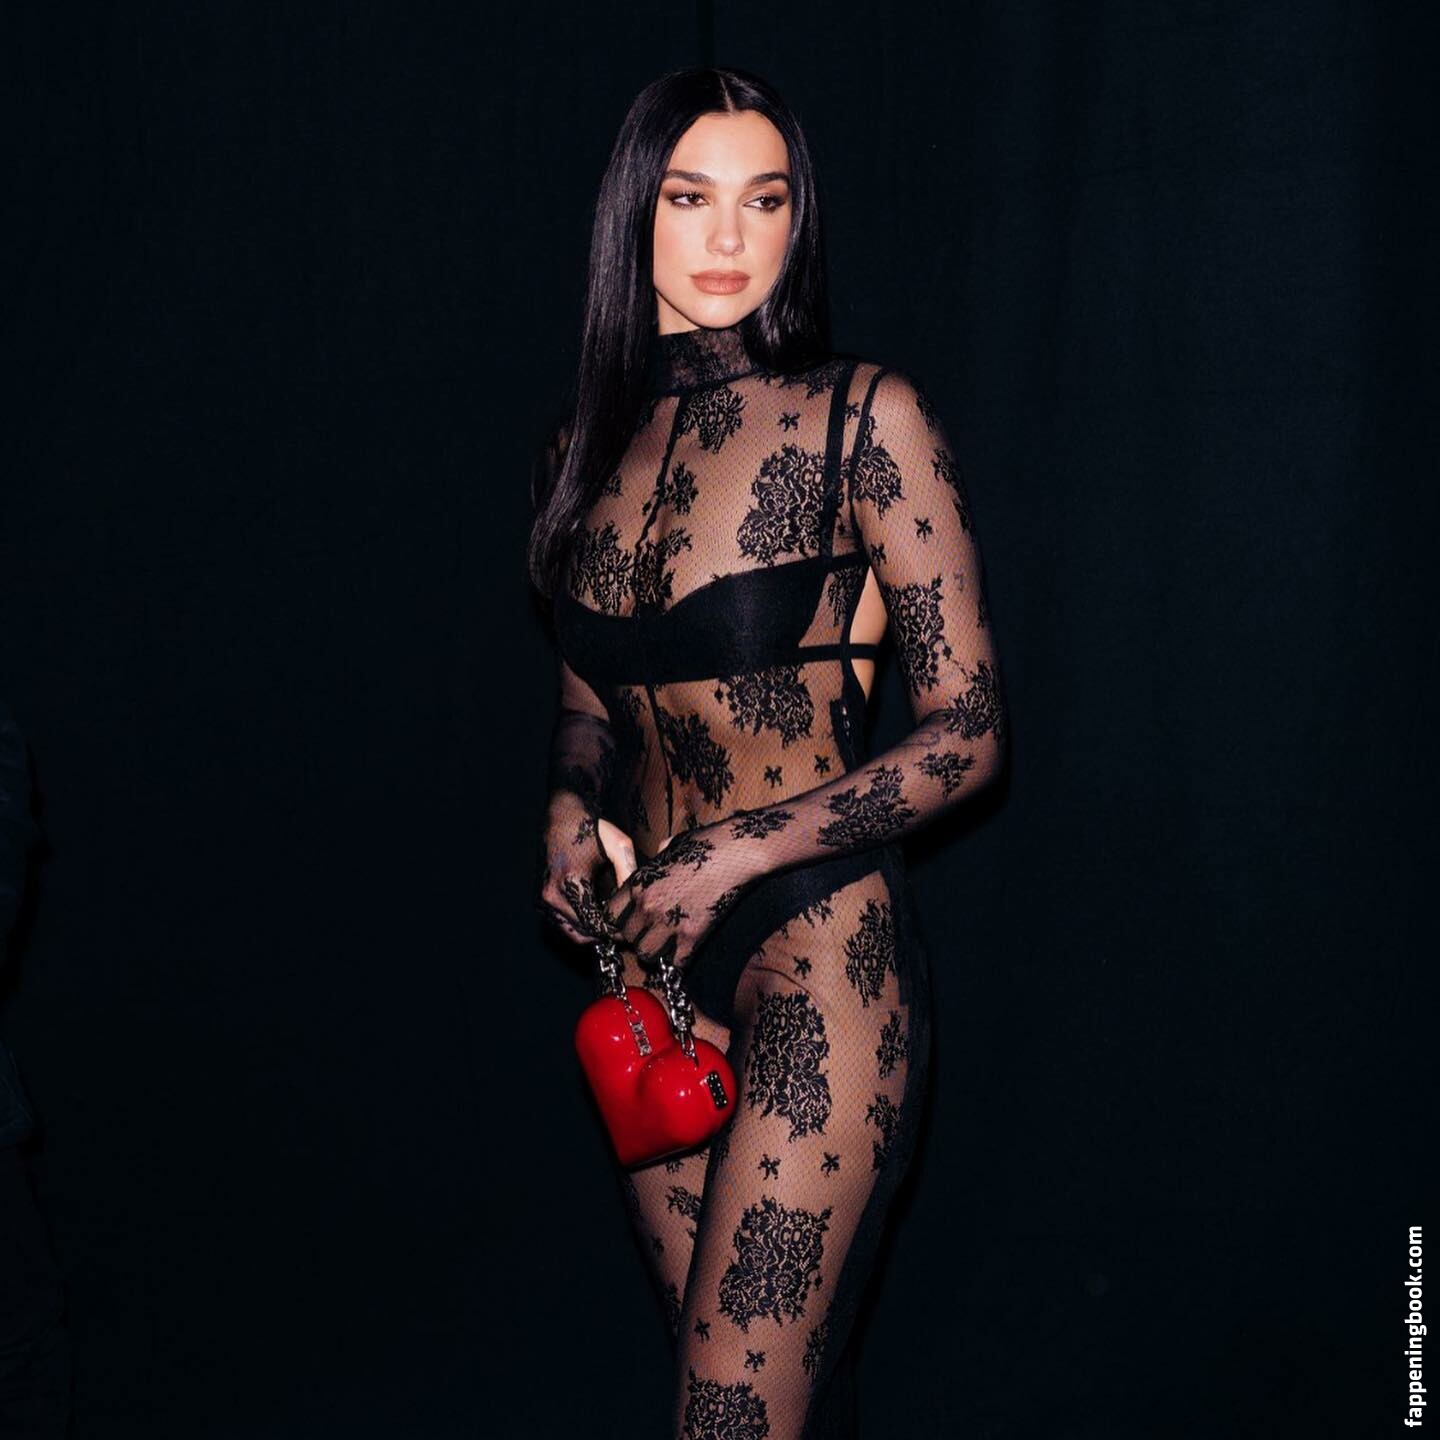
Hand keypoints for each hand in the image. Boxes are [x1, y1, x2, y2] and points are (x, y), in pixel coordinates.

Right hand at [536, 791, 632, 944]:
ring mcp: (543, 897)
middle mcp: (552, 894)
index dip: (613, 932)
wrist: (561, 813)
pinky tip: (596, 916)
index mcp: (571, 882)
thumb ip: (627, 874)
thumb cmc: (590, 826)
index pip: (594, 924)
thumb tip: (634, 901)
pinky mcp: (541, 896)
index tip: (629, 931)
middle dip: (603, 936)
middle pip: (581, 933)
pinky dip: (578, 925)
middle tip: (623, 932)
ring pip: (569, 931)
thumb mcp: (618, 845)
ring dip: (590, 933)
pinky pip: (561, 922)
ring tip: (610, 926)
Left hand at [599, 821, 756, 970]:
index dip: (620, 920)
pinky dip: (681, 958)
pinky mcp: (692, 936)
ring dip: (656, 951)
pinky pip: (676, 962)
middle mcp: (648, 906)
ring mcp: (669, 923)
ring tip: (668, 943)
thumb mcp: (669, 846)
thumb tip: (657, 856)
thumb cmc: (704, 844)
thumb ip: (656, 858)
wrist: (734, 853)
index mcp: (638, 884)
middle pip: (628, 938)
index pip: (610, 915)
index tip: (632, 920)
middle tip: (654, 932)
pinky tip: (688, 946)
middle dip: (639, 936)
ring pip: (647, 954)